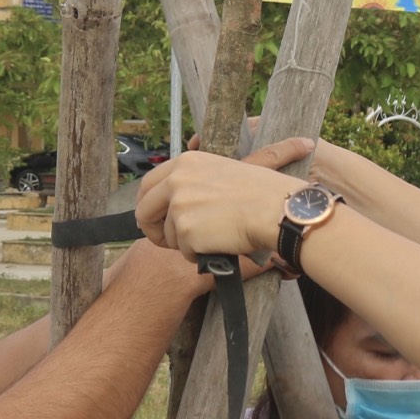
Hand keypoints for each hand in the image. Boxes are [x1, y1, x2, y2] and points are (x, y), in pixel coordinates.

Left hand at [134, 138, 316, 262]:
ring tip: (214, 237)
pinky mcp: (186, 231)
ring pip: (168, 236)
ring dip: (186, 244)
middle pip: (144, 212)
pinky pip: (186, 252)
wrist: (275, 208)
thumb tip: (175, 202)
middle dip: (154, 230)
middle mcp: (176, 182)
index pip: (148, 185)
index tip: (154, 218)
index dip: (148, 206)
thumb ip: (192, 181)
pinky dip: (200, 255)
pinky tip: (220, 244)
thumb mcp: (219, 170)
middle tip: (167, 241)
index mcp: (184, 163)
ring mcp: (179, 207)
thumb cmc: (260, 192)